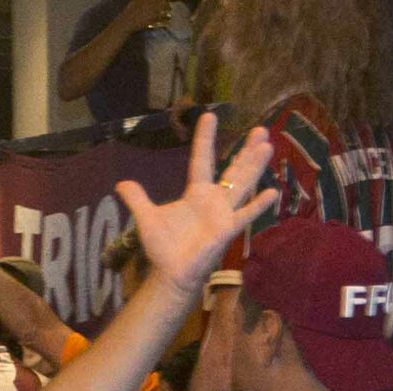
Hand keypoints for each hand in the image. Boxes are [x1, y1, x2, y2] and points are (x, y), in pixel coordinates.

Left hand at [118, 111, 277, 296]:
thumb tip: (121, 184)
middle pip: (234, 169)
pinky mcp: (227, 229)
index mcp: (196, 193)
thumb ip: (137, 199)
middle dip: (246, 150)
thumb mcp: (146, 218)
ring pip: (243, 184)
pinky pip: (245, 215)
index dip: (205, 139)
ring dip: (255, 166)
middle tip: (261, 129)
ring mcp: (224, 213)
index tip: (209, 115)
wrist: (171, 272)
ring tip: (267, 146)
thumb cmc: (163, 246)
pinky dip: (258, 205)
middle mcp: (214, 200)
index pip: (202, 159)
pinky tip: (271, 192)